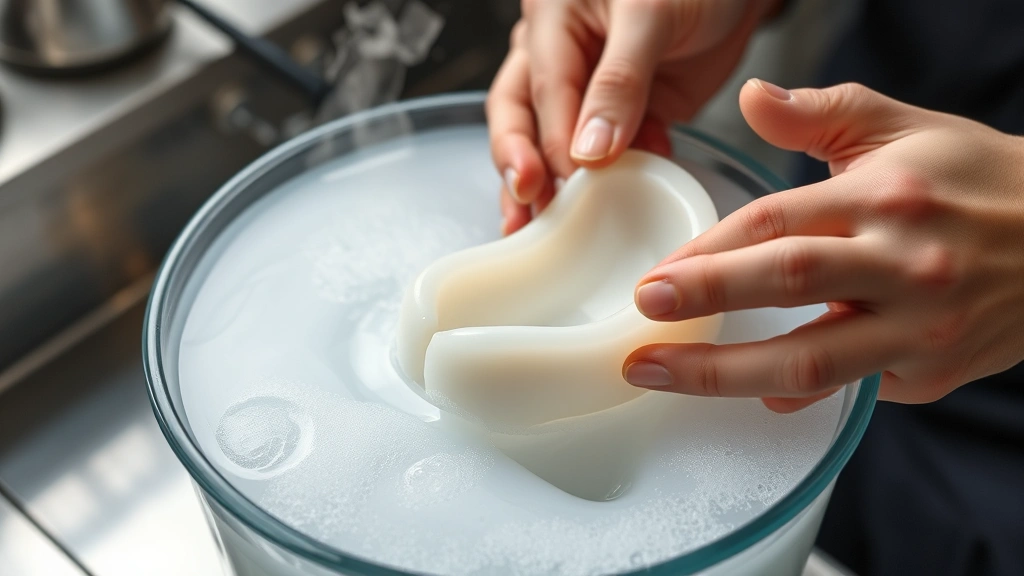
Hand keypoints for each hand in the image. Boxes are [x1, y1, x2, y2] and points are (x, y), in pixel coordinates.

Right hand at [487, 0, 780, 234]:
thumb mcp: (652, 15)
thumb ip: (619, 81)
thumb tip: (588, 151)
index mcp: (552, 21)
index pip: (541, 93)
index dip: (551, 143)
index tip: (570, 183)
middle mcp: (558, 55)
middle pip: (519, 118)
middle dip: (520, 167)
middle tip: (529, 210)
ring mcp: (588, 89)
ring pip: (551, 142)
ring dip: (549, 187)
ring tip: (542, 229)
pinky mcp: (623, 114)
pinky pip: (606, 156)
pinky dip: (612, 181)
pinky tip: (625, 196)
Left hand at [623, 80, 1023, 412]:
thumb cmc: (975, 181)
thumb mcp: (903, 128)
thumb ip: (821, 111)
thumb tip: (749, 96)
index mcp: (887, 195)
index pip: (776, 220)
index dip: (706, 247)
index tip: (656, 272)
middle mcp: (904, 261)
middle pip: (784, 282)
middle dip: (702, 300)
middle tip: (641, 312)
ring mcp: (920, 325)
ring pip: (808, 359)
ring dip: (722, 373)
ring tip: (656, 373)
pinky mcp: (932, 373)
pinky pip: (850, 390)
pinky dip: (796, 393)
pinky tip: (751, 391)